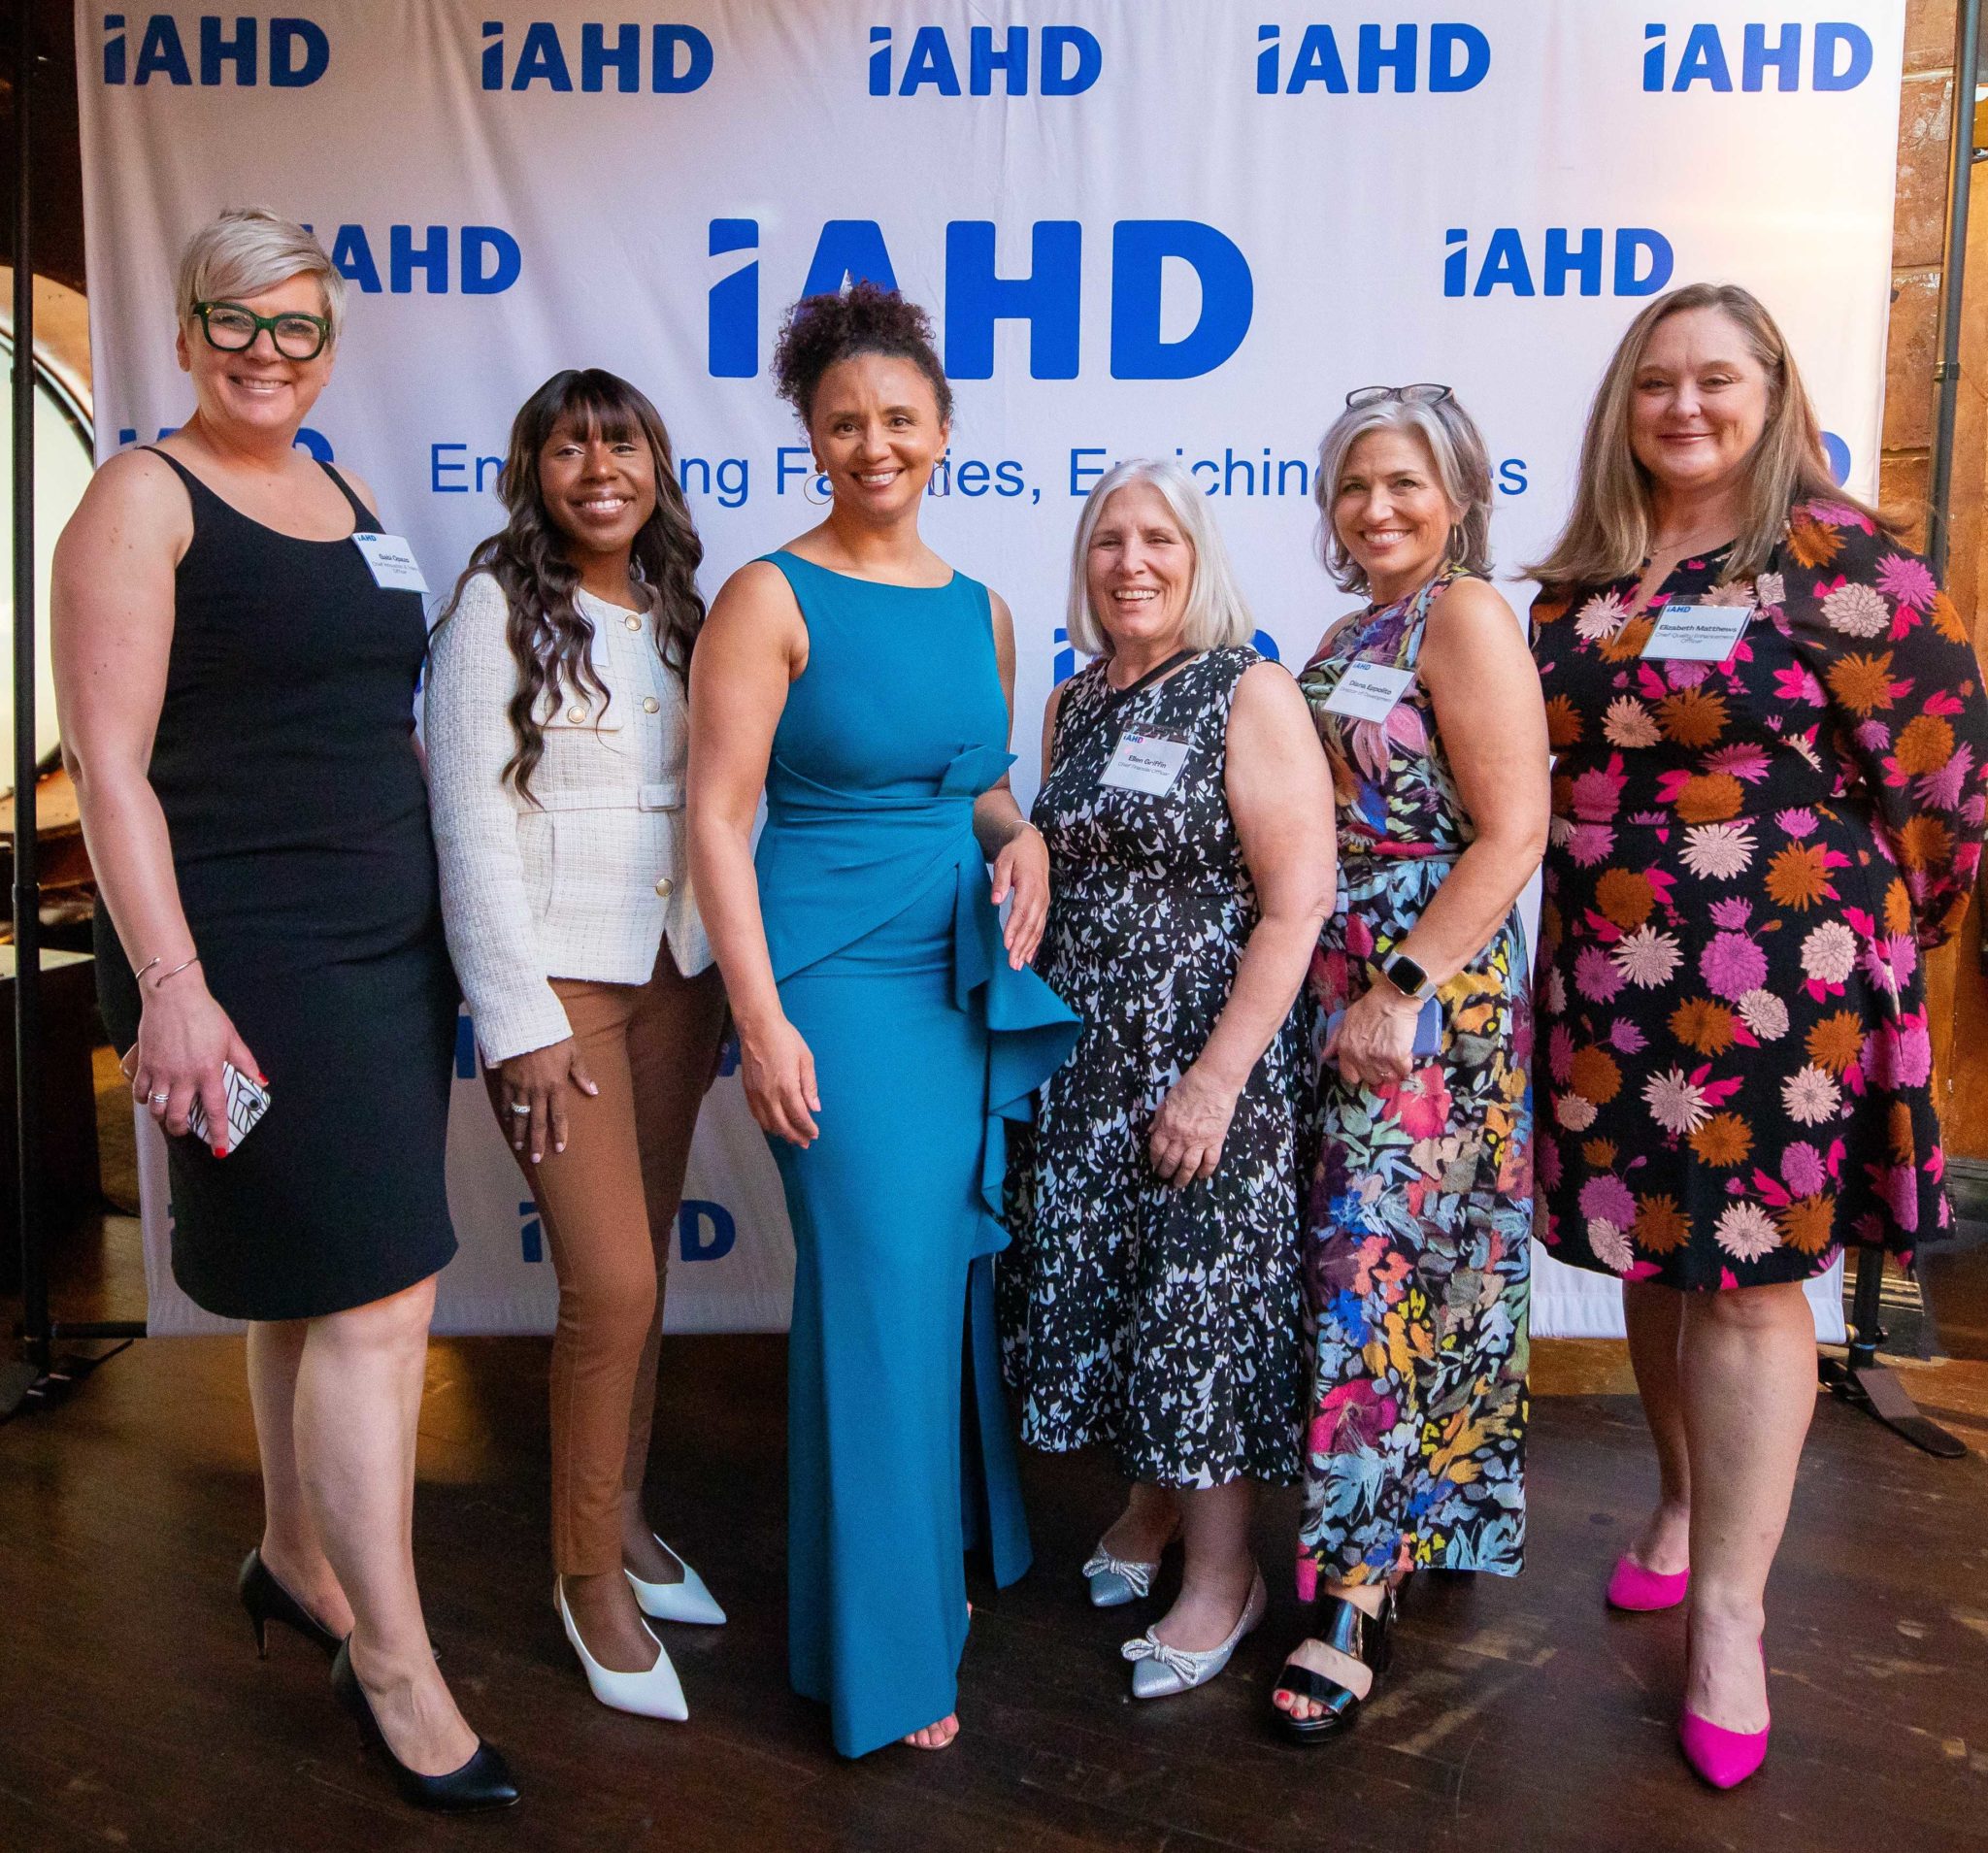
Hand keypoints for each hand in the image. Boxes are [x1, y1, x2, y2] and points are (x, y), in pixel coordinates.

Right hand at [126, 977, 259, 1153]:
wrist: (173, 995)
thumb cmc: (205, 1014)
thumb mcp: (231, 1038)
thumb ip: (245, 1062)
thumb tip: (259, 1081)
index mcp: (209, 1071)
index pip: (215, 1110)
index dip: (219, 1133)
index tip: (220, 1150)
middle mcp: (183, 1076)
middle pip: (178, 1117)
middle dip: (182, 1130)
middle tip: (186, 1129)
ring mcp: (161, 1071)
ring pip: (157, 1109)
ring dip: (163, 1118)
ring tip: (170, 1115)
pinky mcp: (145, 1064)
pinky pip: (141, 1093)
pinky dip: (145, 1101)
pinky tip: (152, 1098)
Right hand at [498, 1038, 597, 1164]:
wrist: (526, 1024)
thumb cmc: (554, 1037)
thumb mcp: (573, 1053)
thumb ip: (582, 1074)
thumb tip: (594, 1091)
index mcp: (556, 1086)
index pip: (559, 1116)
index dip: (560, 1134)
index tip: (559, 1149)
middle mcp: (538, 1091)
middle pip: (538, 1122)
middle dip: (538, 1142)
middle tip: (537, 1159)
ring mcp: (521, 1087)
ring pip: (520, 1116)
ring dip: (519, 1133)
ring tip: (519, 1146)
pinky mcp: (508, 1080)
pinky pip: (507, 1101)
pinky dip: (507, 1112)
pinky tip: (508, 1120)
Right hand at [739, 1014, 819, 1145]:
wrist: (757, 1026)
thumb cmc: (785, 1039)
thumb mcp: (806, 1059)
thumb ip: (810, 1086)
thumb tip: (815, 1108)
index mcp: (787, 1086)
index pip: (799, 1116)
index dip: (808, 1128)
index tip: (815, 1134)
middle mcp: (770, 1094)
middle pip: (783, 1125)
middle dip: (795, 1136)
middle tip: (805, 1142)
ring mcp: (756, 1094)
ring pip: (768, 1123)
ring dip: (781, 1133)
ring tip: (791, 1137)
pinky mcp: (747, 1090)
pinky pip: (756, 1114)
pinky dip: (766, 1124)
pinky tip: (774, 1125)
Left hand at [991, 822, 1049, 969]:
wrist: (1035, 846)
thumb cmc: (1017, 853)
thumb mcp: (1005, 860)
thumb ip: (1000, 880)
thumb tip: (995, 900)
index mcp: (1029, 885)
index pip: (1021, 911)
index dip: (1014, 929)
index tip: (1007, 944)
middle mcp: (1040, 897)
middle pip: (1031, 925)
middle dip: (1022, 946)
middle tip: (1013, 963)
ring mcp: (1043, 903)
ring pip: (1037, 929)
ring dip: (1029, 948)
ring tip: (1019, 965)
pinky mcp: (1043, 906)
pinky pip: (1041, 927)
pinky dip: (1035, 943)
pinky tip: (1029, 956)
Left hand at [1148, 1063, 1238, 1188]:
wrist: (1213, 1082)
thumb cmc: (1188, 1087)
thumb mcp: (1166, 1101)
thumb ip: (1158, 1118)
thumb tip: (1150, 1131)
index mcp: (1166, 1127)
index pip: (1157, 1150)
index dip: (1154, 1160)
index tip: (1154, 1165)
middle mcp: (1180, 1138)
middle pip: (1171, 1161)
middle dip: (1166, 1171)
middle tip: (1165, 1177)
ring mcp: (1199, 1141)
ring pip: (1188, 1166)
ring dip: (1183, 1178)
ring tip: (1179, 1184)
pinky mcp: (1215, 1141)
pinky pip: (1210, 1161)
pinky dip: (1205, 1171)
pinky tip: (1201, 1176)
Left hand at [1325, 984, 1421, 1090]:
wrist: (1391, 998)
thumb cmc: (1369, 1006)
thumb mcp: (1346, 1020)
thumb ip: (1335, 1040)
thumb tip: (1326, 1056)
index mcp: (1346, 1049)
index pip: (1349, 1075)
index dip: (1360, 1073)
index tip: (1368, 1068)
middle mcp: (1360, 1056)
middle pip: (1371, 1079)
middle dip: (1379, 1072)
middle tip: (1386, 1060)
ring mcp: (1378, 1057)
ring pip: (1388, 1078)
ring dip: (1394, 1071)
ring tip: (1397, 1060)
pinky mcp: (1397, 1056)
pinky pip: (1403, 1071)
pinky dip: (1406, 1066)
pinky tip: (1406, 1057)